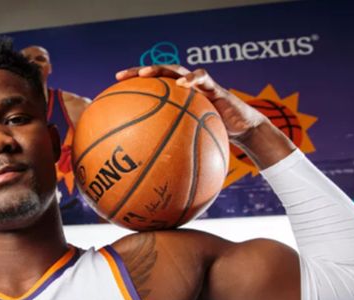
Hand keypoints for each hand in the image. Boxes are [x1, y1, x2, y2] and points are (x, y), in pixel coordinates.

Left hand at [115, 65, 265, 142]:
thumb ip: (171, 151)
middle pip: (157, 74)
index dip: (131, 88)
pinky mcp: (214, 86)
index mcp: (174, 100)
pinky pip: (202, 79)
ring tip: (145, 74)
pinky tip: (183, 84)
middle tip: (121, 77)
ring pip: (176, 69)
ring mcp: (198, 84)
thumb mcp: (189, 145)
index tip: (111, 91)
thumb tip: (148, 176)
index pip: (149, 89)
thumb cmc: (214, 138)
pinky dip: (192, 79)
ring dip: (159, 69)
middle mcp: (183, 88)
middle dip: (138, 72)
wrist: (242, 130)